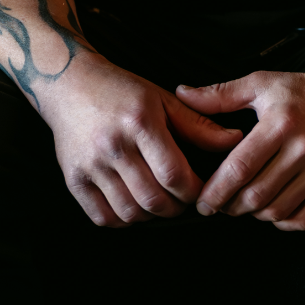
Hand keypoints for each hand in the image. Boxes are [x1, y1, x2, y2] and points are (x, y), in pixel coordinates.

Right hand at [43, 52, 242, 227]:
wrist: (69, 84)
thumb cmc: (121, 90)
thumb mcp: (162, 99)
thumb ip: (198, 125)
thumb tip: (235, 141)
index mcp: (140, 122)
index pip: (174, 174)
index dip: (194, 190)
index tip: (202, 189)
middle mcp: (113, 146)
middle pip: (153, 199)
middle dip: (176, 206)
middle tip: (182, 198)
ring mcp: (90, 165)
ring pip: (130, 213)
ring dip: (151, 215)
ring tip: (159, 200)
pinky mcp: (73, 179)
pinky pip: (103, 217)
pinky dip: (123, 220)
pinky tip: (133, 204)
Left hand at [176, 66, 304, 230]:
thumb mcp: (262, 84)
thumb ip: (220, 94)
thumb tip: (182, 94)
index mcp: (280, 123)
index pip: (239, 167)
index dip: (216, 191)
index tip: (203, 202)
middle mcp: (303, 148)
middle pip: (256, 195)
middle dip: (232, 207)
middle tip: (222, 205)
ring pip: (277, 211)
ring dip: (256, 214)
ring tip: (248, 203)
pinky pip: (303, 219)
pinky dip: (284, 221)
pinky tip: (276, 207)